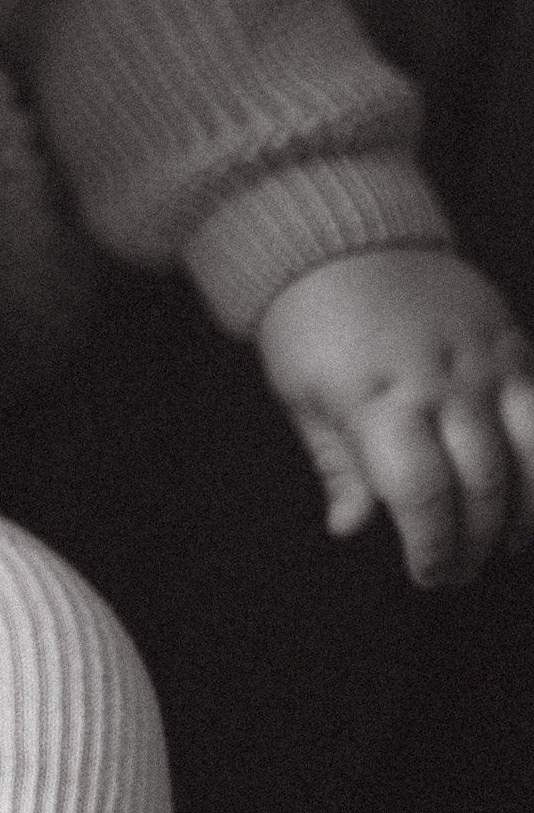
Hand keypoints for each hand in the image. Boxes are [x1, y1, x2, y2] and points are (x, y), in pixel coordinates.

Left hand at [255, 246, 533, 586]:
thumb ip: (336, 464)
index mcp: (376, 398)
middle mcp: (437, 380)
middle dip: (474, 541)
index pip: (420, 492)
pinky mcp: (510, 343)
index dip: (431, 545)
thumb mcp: (301, 394)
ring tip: (507, 543)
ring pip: (529, 453)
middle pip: (480, 483)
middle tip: (459, 570)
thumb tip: (349, 528)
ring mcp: (481, 360)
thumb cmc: (308, 323)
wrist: (339, 238)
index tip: (427, 574)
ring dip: (525, 511)